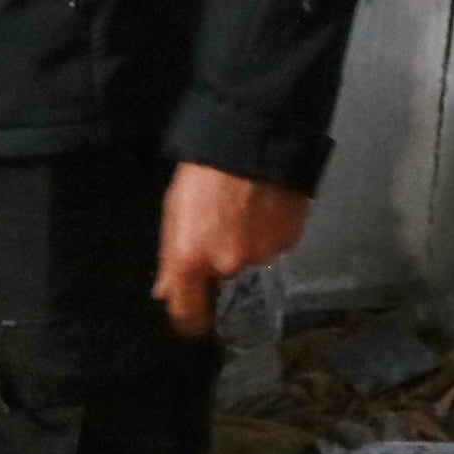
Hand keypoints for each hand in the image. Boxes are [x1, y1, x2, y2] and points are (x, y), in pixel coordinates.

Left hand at [152, 163, 309, 338]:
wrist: (254, 136)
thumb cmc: (204, 167)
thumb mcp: (174, 209)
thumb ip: (170, 258)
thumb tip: (164, 291)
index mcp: (190, 259)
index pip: (188, 316)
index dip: (189, 317)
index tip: (193, 311)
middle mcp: (226, 264)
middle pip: (222, 278)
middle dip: (221, 258)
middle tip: (221, 224)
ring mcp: (261, 254)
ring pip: (251, 259)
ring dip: (248, 242)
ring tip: (246, 207)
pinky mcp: (289, 240)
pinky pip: (276, 245)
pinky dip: (271, 230)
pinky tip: (266, 204)